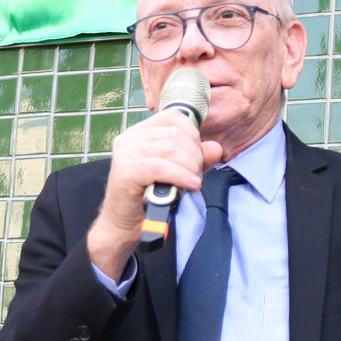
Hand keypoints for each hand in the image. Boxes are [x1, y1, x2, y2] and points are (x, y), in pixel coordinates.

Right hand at [86, 108, 222, 279]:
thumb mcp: (180, 173)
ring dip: (190, 168)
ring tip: (192, 183)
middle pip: (175, 135)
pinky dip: (180, 176)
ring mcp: (125, 153)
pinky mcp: (125, 171)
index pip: (174, 117)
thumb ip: (197, 158)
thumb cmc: (150, 197)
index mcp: (141, 132)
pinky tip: (191, 185)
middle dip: (194, 156)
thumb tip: (215, 148)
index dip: (193, 135)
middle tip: (196, 176)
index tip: (198, 156)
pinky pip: (160, 167)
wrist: (125, 223)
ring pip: (170, 150)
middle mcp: (130, 137)